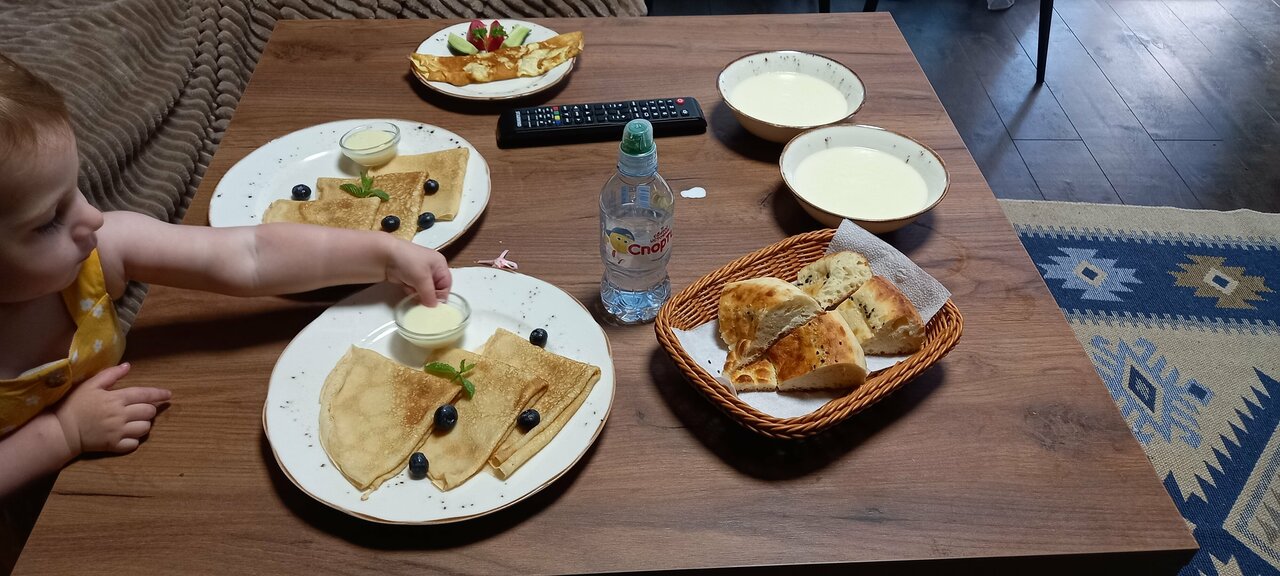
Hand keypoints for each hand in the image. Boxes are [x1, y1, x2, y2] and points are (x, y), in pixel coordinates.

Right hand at [54, 363, 171, 454]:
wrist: (62, 430)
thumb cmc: (75, 405)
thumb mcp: (90, 385)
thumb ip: (110, 375)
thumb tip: (128, 366)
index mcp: (116, 398)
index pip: (145, 394)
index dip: (159, 394)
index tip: (168, 395)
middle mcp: (121, 415)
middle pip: (149, 412)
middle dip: (150, 408)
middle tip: (142, 408)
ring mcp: (119, 432)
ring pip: (145, 428)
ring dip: (144, 423)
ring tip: (135, 420)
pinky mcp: (114, 446)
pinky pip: (135, 443)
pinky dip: (135, 439)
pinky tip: (128, 434)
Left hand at [385, 243, 451, 306]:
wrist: (384, 256)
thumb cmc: (408, 262)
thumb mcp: (423, 278)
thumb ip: (430, 295)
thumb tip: (433, 307)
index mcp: (440, 265)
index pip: (446, 285)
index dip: (441, 296)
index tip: (434, 305)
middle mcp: (432, 269)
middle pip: (435, 290)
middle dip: (429, 296)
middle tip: (422, 301)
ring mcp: (420, 274)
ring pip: (424, 292)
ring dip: (418, 295)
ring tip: (411, 291)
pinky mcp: (409, 278)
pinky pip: (415, 291)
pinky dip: (411, 293)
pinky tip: (405, 288)